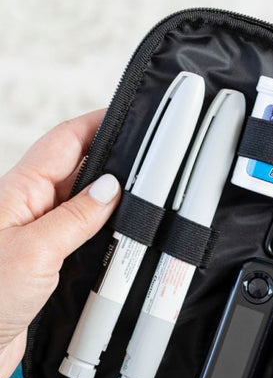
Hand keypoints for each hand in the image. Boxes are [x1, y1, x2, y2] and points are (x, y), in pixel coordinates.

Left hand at [0, 110, 120, 377]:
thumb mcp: (36, 250)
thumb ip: (76, 217)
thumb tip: (111, 188)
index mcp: (19, 192)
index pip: (64, 143)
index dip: (95, 124)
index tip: (128, 114)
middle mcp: (29, 209)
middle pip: (77, 169)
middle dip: (111, 158)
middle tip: (148, 156)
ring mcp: (39, 235)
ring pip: (83, 204)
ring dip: (111, 199)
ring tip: (144, 195)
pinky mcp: (47, 263)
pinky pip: (82, 236)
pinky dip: (105, 232)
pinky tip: (123, 237)